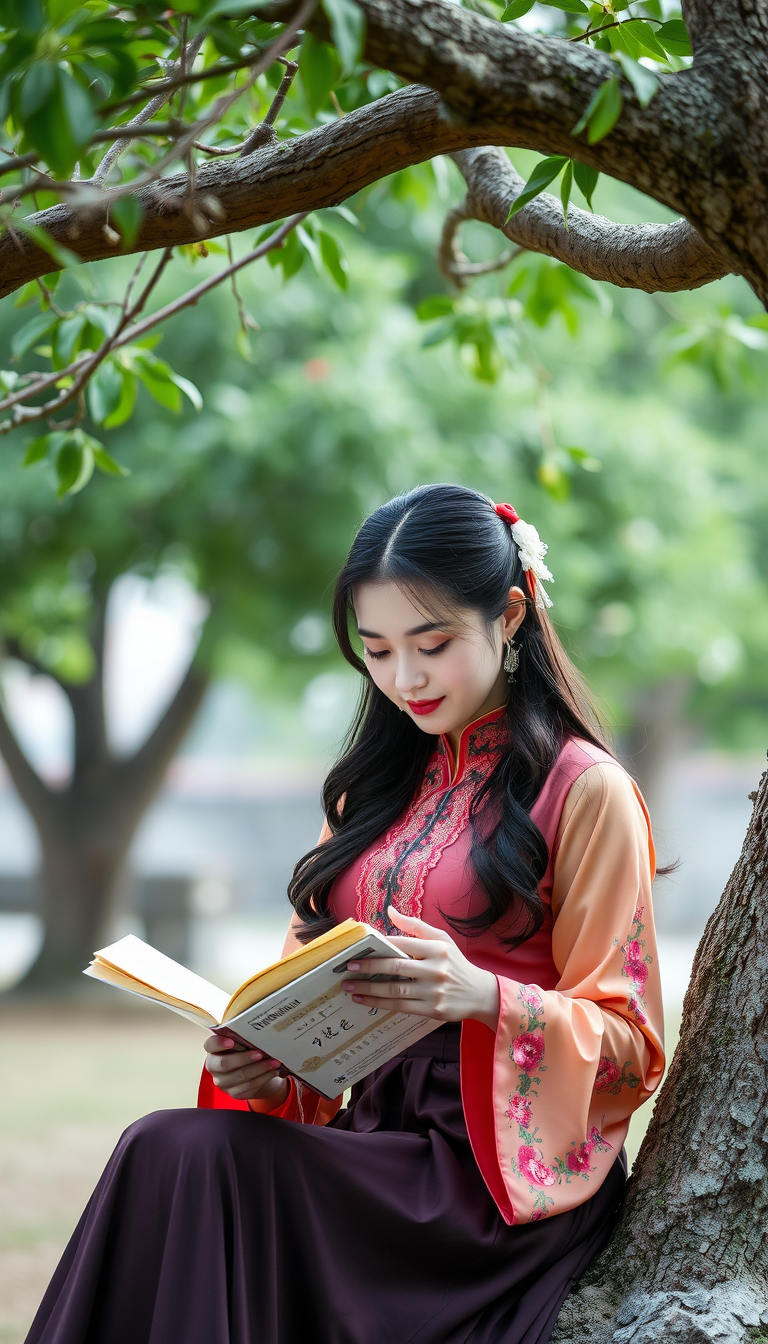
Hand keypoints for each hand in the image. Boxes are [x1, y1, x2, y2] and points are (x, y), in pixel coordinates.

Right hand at [203, 1035, 290, 1104]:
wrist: (248, 1071)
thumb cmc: (243, 1051)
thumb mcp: (240, 1042)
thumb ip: (243, 1038)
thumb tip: (260, 1032)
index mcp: (213, 1050)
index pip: (210, 1045)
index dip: (219, 1043)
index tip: (231, 1041)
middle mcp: (214, 1067)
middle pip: (225, 1064)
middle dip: (244, 1058)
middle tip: (260, 1053)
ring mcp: (223, 1082)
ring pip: (241, 1076)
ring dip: (260, 1068)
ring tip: (274, 1062)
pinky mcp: (234, 1093)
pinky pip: (250, 1085)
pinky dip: (264, 1077)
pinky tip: (273, 1071)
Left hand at [341, 907, 499, 1030]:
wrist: (479, 993)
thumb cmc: (455, 963)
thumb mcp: (441, 939)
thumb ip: (415, 926)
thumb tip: (390, 911)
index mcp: (437, 949)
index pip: (402, 944)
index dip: (379, 946)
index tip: (359, 948)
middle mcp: (436, 969)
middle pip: (395, 967)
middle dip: (369, 967)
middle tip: (349, 966)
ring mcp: (434, 991)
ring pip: (395, 990)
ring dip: (369, 989)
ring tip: (350, 987)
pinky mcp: (432, 1009)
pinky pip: (400, 1006)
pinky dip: (380, 1003)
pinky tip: (364, 1000)